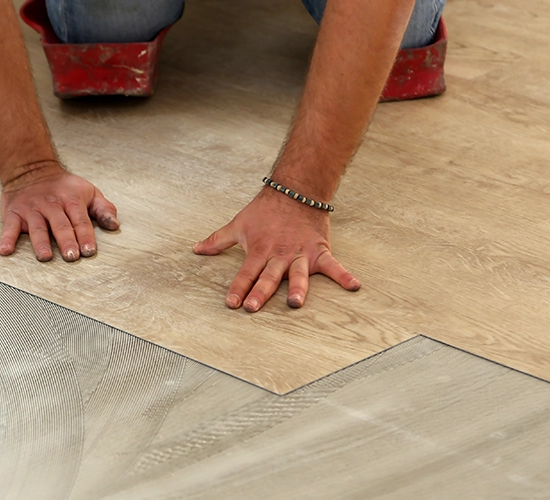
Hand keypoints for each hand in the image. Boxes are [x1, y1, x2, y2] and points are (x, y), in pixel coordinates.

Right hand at [0, 162, 118, 261]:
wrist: (31, 169)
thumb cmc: (64, 187)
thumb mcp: (88, 191)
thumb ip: (103, 209)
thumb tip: (115, 225)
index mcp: (71, 199)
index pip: (80, 220)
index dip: (85, 236)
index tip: (89, 251)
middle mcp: (51, 204)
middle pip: (60, 225)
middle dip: (66, 241)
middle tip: (71, 256)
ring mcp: (32, 209)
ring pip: (37, 227)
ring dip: (40, 243)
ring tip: (45, 257)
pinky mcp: (14, 213)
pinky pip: (10, 227)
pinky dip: (7, 239)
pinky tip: (6, 251)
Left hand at [193, 188, 359, 311]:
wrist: (295, 190)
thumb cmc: (264, 210)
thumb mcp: (238, 224)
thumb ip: (217, 240)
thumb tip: (196, 249)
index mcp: (259, 250)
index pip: (245, 273)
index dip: (238, 288)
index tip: (231, 304)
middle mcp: (278, 255)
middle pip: (269, 277)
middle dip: (261, 292)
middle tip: (253, 306)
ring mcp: (300, 254)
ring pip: (298, 274)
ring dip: (297, 288)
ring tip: (296, 303)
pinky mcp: (319, 250)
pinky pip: (333, 265)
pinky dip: (344, 275)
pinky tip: (354, 286)